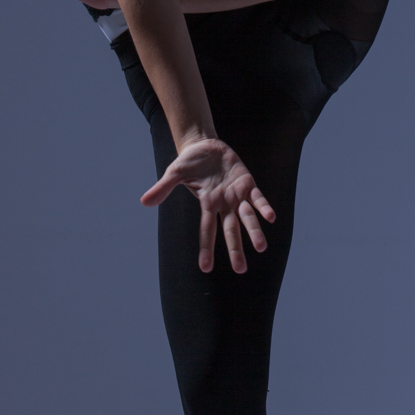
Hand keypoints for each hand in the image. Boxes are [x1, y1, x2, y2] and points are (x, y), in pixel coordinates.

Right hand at [140, 138, 275, 272]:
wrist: (205, 144)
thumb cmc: (189, 162)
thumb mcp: (174, 174)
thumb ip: (163, 189)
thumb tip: (143, 202)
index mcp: (207, 205)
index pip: (206, 231)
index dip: (206, 249)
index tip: (205, 268)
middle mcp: (223, 204)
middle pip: (230, 230)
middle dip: (235, 249)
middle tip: (241, 270)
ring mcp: (236, 195)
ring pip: (247, 217)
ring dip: (254, 231)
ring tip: (261, 247)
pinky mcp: (246, 183)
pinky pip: (257, 197)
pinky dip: (263, 207)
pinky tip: (271, 217)